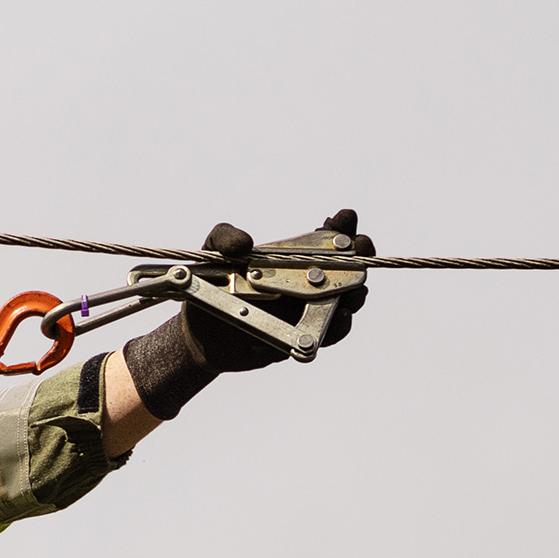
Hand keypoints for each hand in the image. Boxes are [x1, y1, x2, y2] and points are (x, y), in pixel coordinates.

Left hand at [185, 214, 369, 369]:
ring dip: (355, 293)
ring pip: (345, 301)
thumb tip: (244, 243)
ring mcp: (307, 310)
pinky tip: (341, 317)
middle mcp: (306, 282)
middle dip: (359, 255)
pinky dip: (338, 327)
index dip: (341, 227)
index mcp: (293, 257)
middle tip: (359, 249)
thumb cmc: (211, 287)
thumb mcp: (212, 253)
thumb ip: (224, 238)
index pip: (327, 238)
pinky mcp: (301, 338)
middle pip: (347, 267)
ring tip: (356, 288)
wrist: (199, 332)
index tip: (345, 218)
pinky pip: (327, 334)